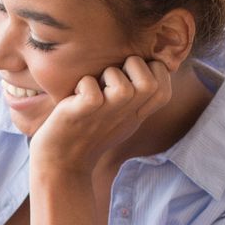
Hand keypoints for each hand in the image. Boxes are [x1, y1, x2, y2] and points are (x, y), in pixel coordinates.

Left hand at [28, 55, 173, 179]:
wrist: (61, 161)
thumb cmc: (89, 132)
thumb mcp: (123, 115)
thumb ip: (138, 95)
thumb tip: (152, 64)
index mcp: (137, 113)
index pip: (164, 88)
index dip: (152, 71)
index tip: (130, 75)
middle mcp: (126, 114)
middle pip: (151, 82)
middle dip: (132, 66)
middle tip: (111, 79)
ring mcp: (105, 115)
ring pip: (122, 85)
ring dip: (107, 75)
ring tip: (94, 87)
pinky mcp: (83, 113)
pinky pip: (91, 89)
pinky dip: (83, 84)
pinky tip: (75, 97)